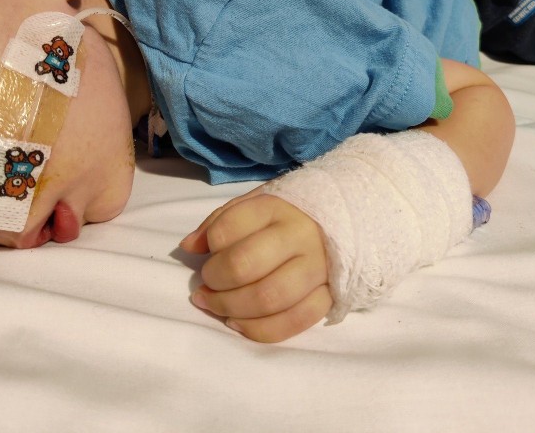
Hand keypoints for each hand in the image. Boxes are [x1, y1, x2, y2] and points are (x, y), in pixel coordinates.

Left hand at [180, 189, 331, 342]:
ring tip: (214, 305)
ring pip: (269, 298)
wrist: (345, 220)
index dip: (210, 245)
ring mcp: (318, 268)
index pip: (229, 227)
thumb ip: (219, 222)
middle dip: (215, 281)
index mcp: (276, 207)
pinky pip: (294, 323)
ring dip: (230, 308)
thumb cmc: (286, 215)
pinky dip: (259, 330)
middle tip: (205, 284)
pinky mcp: (330, 296)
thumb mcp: (253, 205)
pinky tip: (237, 323)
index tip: (206, 253)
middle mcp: (300, 236)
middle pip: (246, 265)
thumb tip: (188, 247)